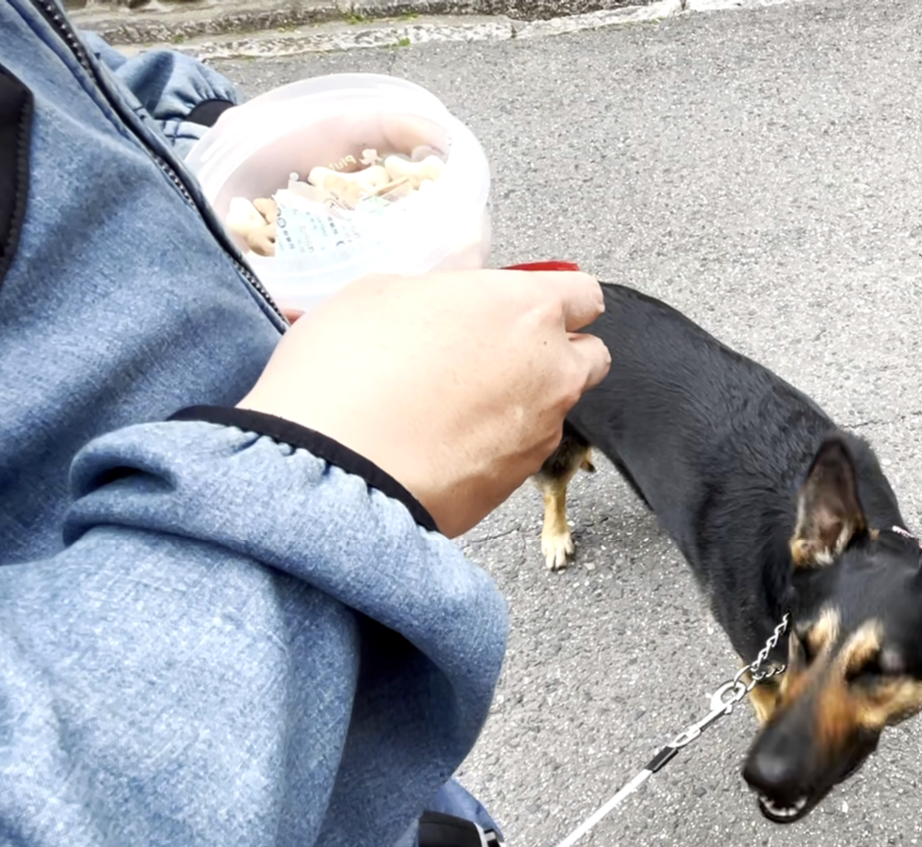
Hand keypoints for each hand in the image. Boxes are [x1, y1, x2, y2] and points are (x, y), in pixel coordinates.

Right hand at [239, 270, 608, 536]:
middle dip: (555, 352)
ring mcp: (541, 431)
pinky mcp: (519, 481)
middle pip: (589, 355)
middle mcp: (551, 370)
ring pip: (553, 407)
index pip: (583, 292)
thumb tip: (456, 297)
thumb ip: (442, 291)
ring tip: (452, 403)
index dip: (556, 296)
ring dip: (520, 401)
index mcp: (526, 309)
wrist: (332, 471)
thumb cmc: (347, 374)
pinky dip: (495, 445)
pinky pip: (521, 451)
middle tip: (497, 352)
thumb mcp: (381, 294)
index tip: (529, 303)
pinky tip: (443, 441)